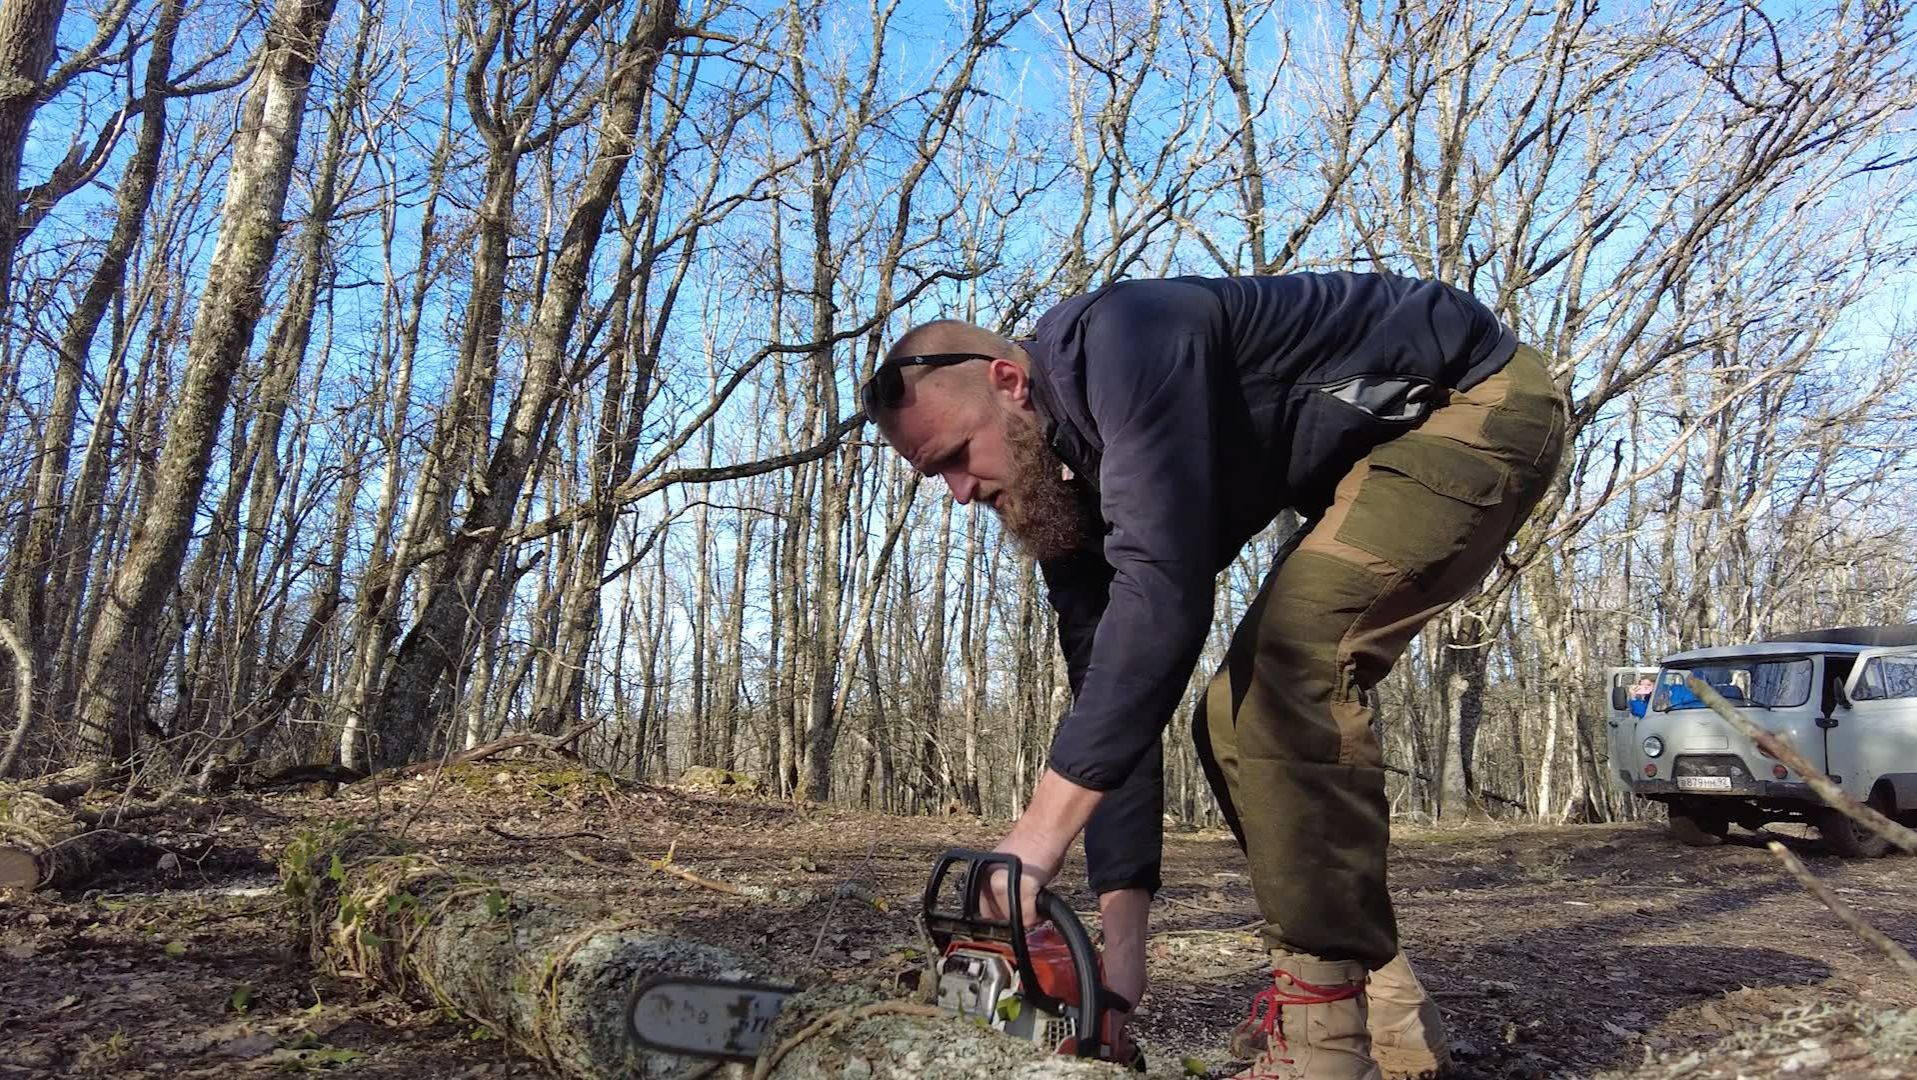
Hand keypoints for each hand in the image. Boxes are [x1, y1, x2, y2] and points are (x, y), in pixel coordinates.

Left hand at [977, 768, 1104, 926]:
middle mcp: (988, 882)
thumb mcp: (1007, 869)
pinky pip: (1029, 917)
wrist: (1044, 830)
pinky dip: (1038, 914)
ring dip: (1027, 916)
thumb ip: (1001, 889)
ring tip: (1035, 901)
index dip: (1001, 916)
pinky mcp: (1022, 889)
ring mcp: (1002, 887)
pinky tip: (1041, 898)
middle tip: (1028, 907)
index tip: (1014, 916)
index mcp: (981, 877)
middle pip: (999, 918)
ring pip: (1015, 919)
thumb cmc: (1032, 845)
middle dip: (1015, 917)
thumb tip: (1007, 911)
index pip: (984, 911)